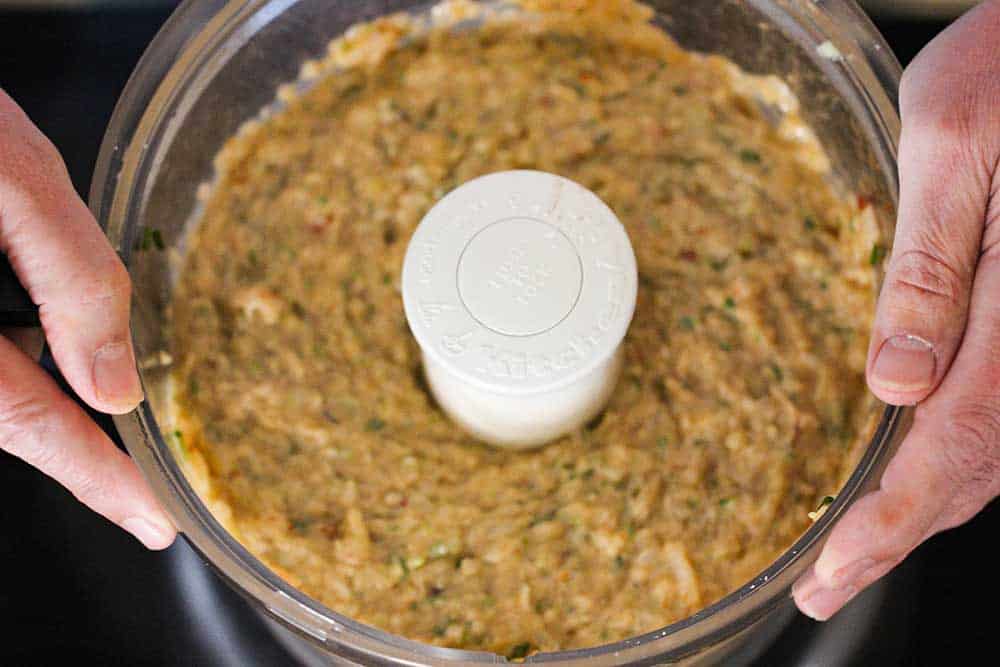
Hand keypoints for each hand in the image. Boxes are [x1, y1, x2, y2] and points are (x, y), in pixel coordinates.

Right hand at [0, 89, 174, 549]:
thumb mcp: (8, 168)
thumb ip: (70, 272)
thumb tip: (115, 381)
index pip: (27, 421)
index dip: (96, 476)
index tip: (151, 520)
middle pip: (0, 413)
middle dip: (70, 444)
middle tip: (135, 481)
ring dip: (32, 395)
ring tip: (98, 418)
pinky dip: (7, 354)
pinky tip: (35, 336)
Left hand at [794, 0, 999, 618]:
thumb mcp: (955, 142)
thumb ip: (931, 265)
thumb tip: (895, 385)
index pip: (959, 438)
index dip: (892, 518)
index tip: (835, 572)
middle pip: (985, 464)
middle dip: (900, 534)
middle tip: (828, 587)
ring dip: (928, 506)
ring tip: (857, 552)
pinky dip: (959, 457)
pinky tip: (915, 472)